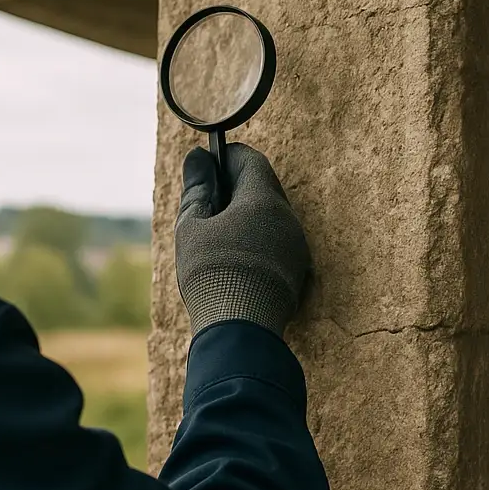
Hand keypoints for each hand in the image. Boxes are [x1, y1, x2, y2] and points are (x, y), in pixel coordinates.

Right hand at [175, 143, 310, 337]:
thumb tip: (197, 158)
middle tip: (206, 200)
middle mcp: (288, 220)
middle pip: (264, 188)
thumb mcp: (192, 226)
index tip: (208, 164)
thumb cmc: (210, 275)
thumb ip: (197, 188)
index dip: (227, 157)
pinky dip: (256, 239)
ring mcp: (296, 248)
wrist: (238, 332)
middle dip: (235, 187)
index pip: (251, 161)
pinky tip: (233, 258)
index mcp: (263, 202)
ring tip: (215, 233)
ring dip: (246, 215)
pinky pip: (277, 242)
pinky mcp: (297, 273)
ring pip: (271, 217)